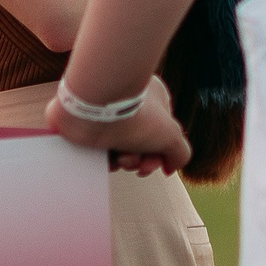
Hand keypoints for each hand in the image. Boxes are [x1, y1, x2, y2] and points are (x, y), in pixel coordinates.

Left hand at [46, 77, 192, 175]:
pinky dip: (102, 157)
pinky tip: (104, 157)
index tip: (157, 166)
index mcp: (152, 98)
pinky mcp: (86, 122)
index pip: (161, 133)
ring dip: (123, 161)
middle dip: (140, 161)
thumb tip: (169, 168)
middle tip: (136, 164)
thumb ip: (179, 154)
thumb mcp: (171, 136)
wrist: (91, 106)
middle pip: (140, 143)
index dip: (160, 155)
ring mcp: (106, 113)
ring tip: (119, 157)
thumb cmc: (134, 115)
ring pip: (119, 147)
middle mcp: (129, 103)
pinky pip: (97, 146)